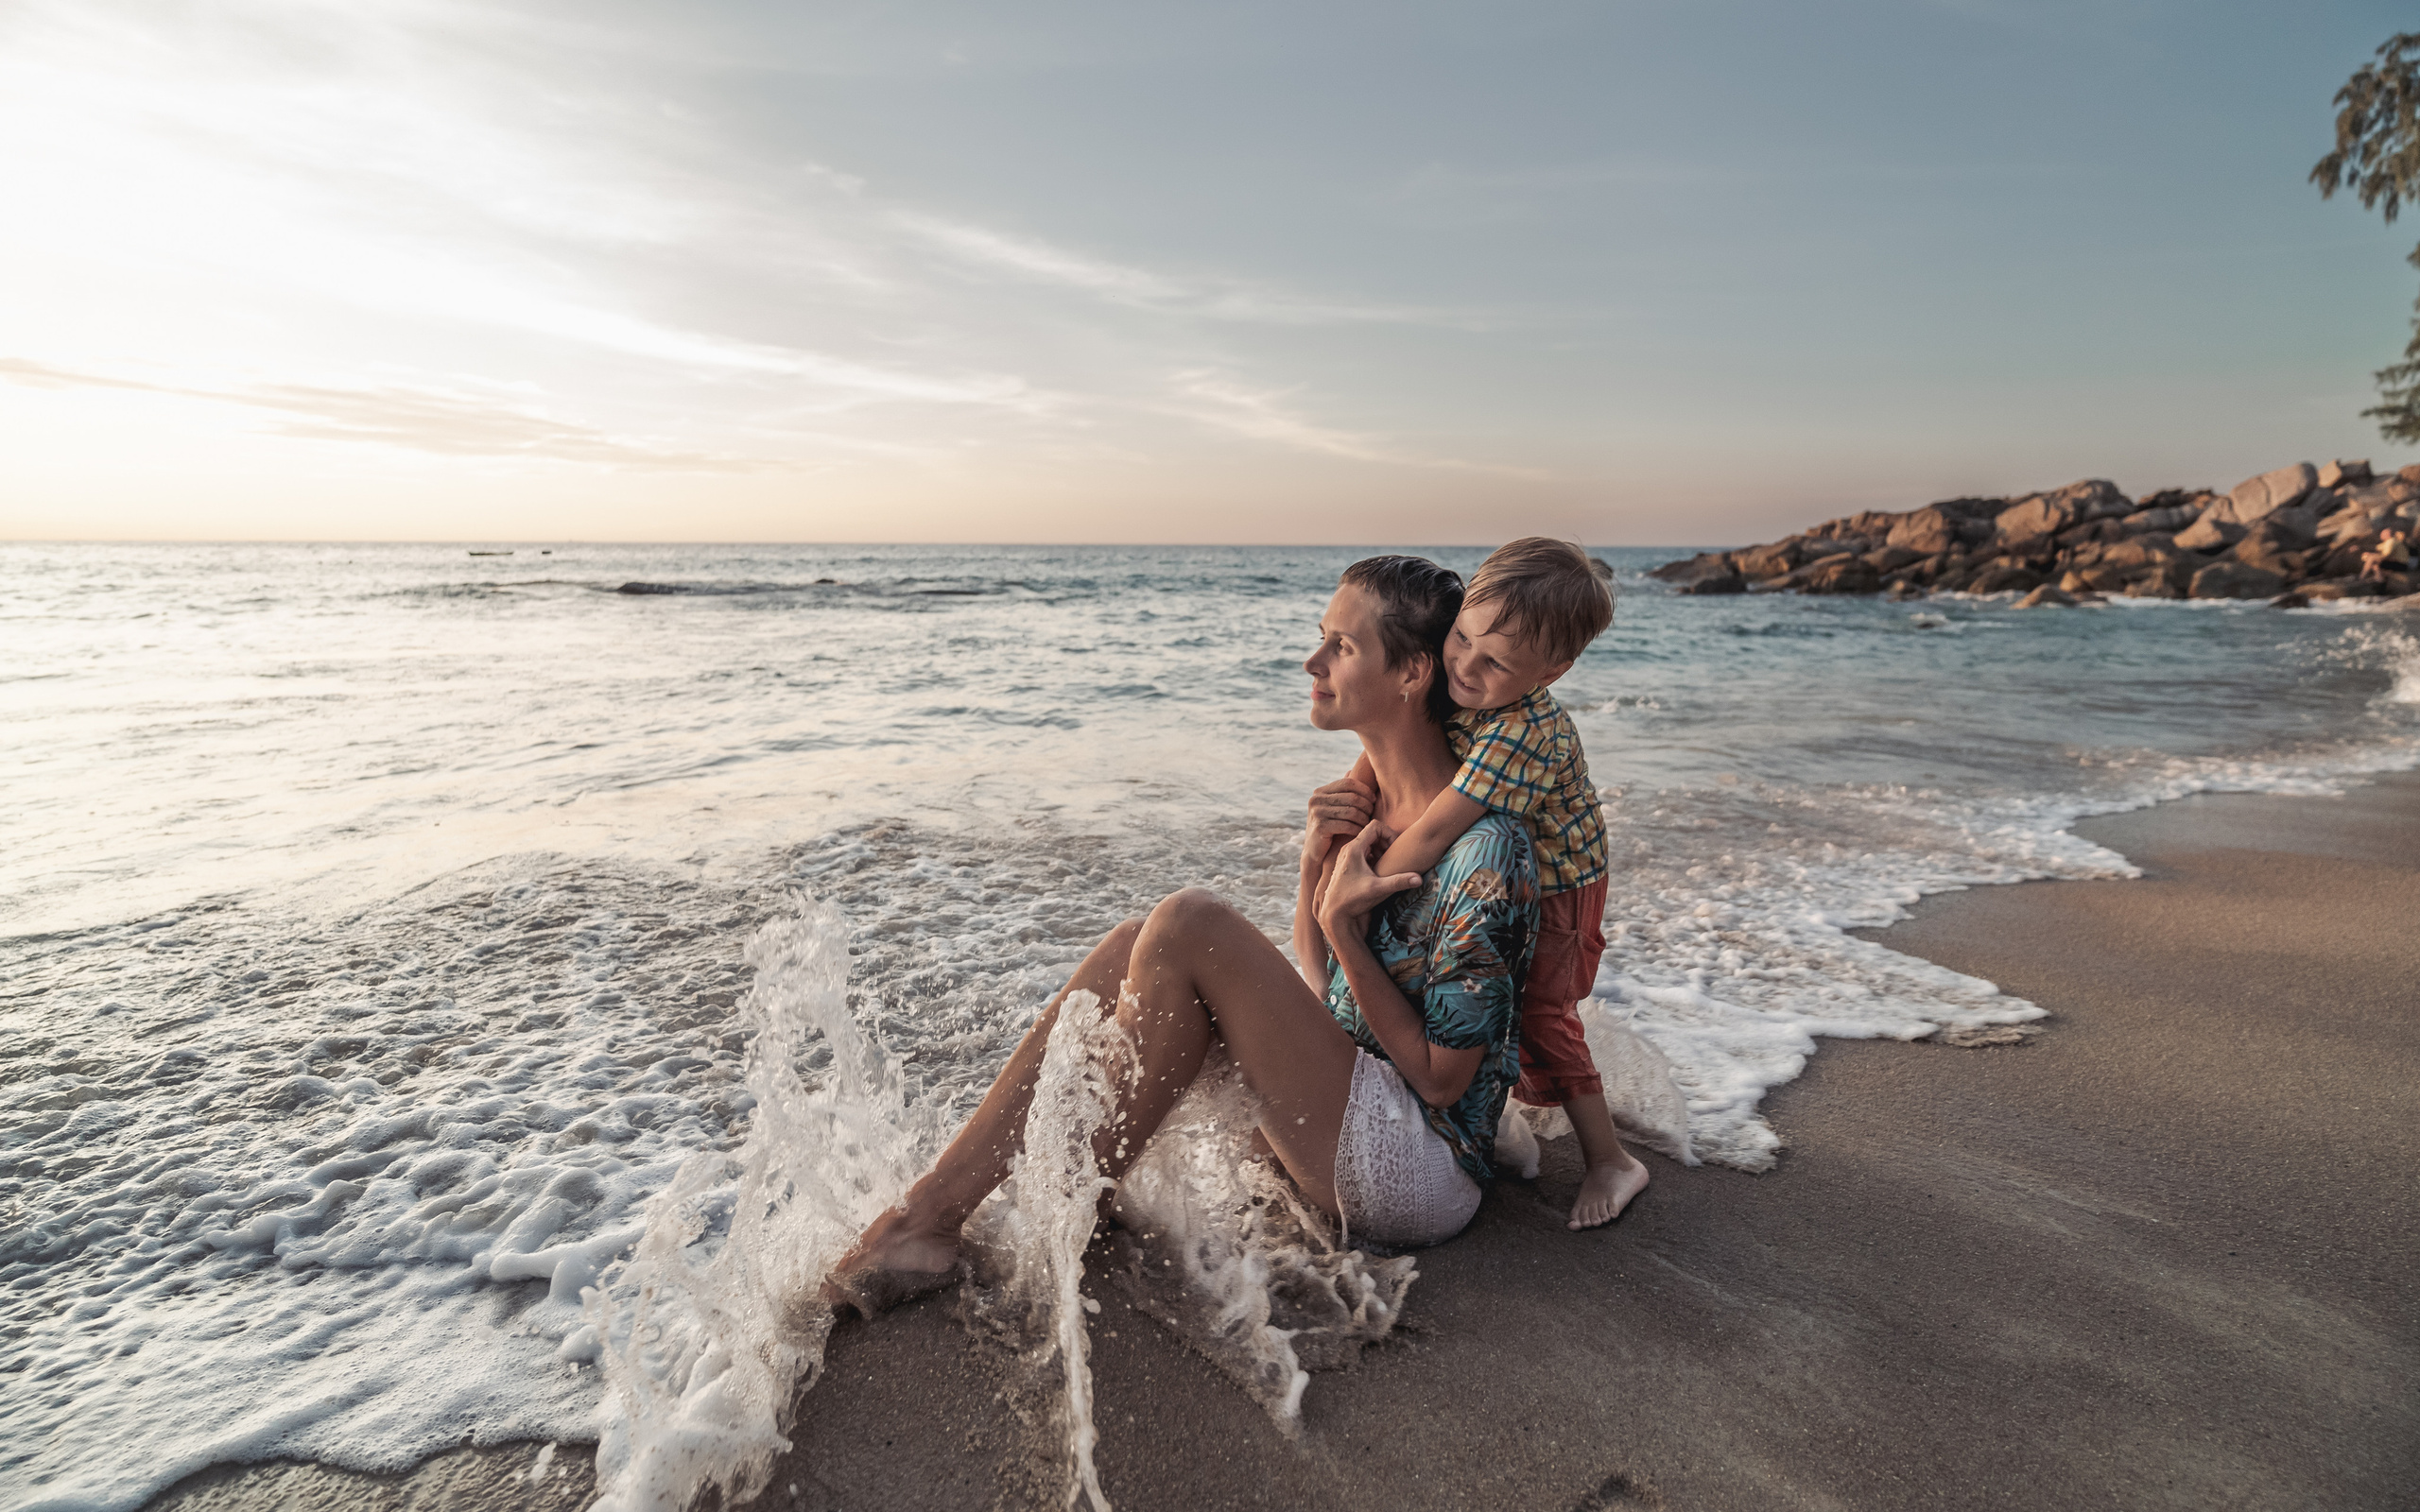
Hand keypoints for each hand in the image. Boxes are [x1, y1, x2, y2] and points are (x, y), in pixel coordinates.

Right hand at [1300, 771, 1376, 876]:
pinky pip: (1347, 825)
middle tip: (1372, 814)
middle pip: (1352, 797)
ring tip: (1367, 824)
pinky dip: (1357, 829)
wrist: (1314, 852)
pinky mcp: (1320, 827)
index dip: (1364, 790)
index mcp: (1320, 792)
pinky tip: (1361, 833)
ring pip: (1352, 812)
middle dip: (1366, 806)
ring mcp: (1316, 813)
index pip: (1348, 783)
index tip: (1373, 800)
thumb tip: (1350, 771)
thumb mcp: (1333, 807)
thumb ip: (1340, 792)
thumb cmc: (1329, 828)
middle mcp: (1316, 799)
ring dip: (1364, 819)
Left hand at [1315, 820, 1422, 939]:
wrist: (1333, 913)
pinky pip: (1362, 852)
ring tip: (1385, 864)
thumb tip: (1419, 879)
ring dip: (1379, 850)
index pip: (1375, 826)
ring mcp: (1346, 856)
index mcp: (1354, 848)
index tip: (1395, 848)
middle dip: (1386, 842)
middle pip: (1372, 833)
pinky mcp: (1346, 864)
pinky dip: (1372, 857)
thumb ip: (1399, 882)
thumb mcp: (1377, 889)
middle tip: (1392, 857)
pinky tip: (1376, 871)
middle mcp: (1348, 849)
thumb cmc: (1352, 900)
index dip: (1389, 833)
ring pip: (1367, 843)